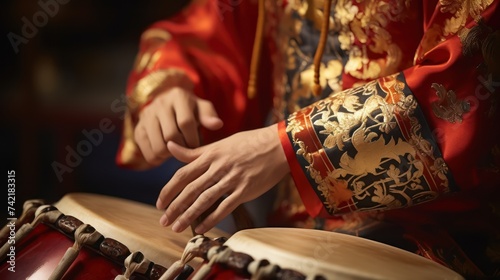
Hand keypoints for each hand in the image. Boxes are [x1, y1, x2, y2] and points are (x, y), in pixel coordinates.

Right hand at [134, 87, 222, 165]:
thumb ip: (209, 115)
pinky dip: (158, 159)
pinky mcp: (138, 130)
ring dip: (171, 155)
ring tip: (177, 150)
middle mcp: (159, 104)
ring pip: (159, 146)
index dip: (194, 139)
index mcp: (178, 96)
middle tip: (188, 150)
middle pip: (171, 135)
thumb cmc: (189, 109)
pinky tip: (166, 153)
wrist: (167, 103)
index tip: (197, 145)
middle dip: (183, 147)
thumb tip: (218, 124)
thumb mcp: (201, 108)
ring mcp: (146, 117)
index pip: (186, 122)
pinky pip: (147, 153)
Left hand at [156, 124, 289, 233]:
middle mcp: (218, 167)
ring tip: (176, 227)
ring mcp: (232, 179)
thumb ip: (195, 151)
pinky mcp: (245, 190)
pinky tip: (201, 228)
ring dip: (188, 215)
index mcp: (210, 155)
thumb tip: (170, 146)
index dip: (169, 190)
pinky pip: (224, 207)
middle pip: (190, 189)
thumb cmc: (249, 143)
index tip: (160, 203)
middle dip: (174, 207)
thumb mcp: (220, 144)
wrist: (278, 145)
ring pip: (204, 199)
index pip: (183, 174)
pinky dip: (211, 218)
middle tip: (164, 221)